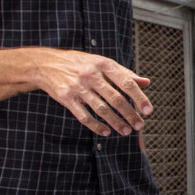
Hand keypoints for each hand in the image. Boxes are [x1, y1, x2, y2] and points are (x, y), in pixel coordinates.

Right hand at [34, 49, 151, 136]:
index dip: (139, 98)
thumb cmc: (80, 63)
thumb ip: (124, 73)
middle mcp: (91, 75)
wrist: (46, 64)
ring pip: (101, 109)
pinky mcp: (66, 98)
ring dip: (116, 122)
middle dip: (130, 114)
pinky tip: (106, 132)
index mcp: (103, 64)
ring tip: (126, 131)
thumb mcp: (101, 62)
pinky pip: (84, 116)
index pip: (126, 82)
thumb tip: (146, 82)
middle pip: (116, 99)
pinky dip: (96, 126)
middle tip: (139, 126)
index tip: (148, 111)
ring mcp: (78, 87)